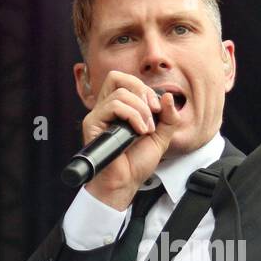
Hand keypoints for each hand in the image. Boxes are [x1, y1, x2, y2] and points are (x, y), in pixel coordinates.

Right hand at [80, 70, 177, 209]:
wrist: (126, 183)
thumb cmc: (137, 163)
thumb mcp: (161, 137)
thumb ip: (168, 116)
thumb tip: (167, 96)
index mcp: (120, 108)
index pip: (127, 81)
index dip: (145, 89)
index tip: (158, 109)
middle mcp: (107, 109)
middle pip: (118, 77)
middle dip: (142, 91)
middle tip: (153, 112)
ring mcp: (98, 115)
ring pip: (120, 93)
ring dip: (140, 110)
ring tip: (146, 129)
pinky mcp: (92, 123)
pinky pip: (113, 106)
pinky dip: (132, 115)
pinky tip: (139, 131)